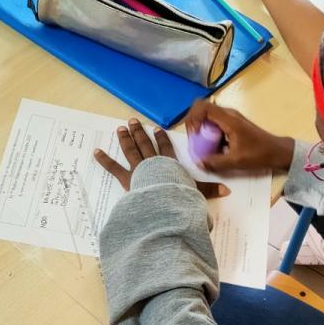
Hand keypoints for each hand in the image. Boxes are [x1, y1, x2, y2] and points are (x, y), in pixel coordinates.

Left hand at [94, 118, 227, 197]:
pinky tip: (96, 151)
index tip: (156, 129)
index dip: (161, 139)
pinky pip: (113, 167)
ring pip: (131, 150)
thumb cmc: (179, 197)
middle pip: (145, 144)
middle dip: (139, 133)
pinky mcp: (126, 178)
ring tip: (120, 128)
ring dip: (125, 139)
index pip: (165, 149)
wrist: (163, 202)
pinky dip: (104, 160)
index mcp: (168, 165)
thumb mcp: (197, 193)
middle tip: (131, 121)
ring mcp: (138, 169)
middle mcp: (153, 163)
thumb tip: (228, 191)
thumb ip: (210, 190)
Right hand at [185, 101, 294, 175]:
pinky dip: (209, 132)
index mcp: (229, 119)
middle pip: (203, 109)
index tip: (195, 134)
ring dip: (202, 128)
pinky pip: (215, 123)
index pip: (203, 107)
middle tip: (195, 140)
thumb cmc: (259, 154)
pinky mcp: (233, 124)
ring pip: (208, 116)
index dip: (193, 118)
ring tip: (202, 145)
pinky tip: (213, 147)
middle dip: (194, 123)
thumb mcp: (236, 161)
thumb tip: (198, 162)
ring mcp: (231, 118)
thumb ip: (215, 162)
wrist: (277, 151)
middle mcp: (228, 114)